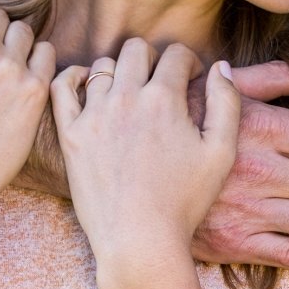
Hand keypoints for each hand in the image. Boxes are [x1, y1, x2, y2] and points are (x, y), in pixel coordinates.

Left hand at [52, 39, 239, 259]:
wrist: (139, 239)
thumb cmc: (185, 200)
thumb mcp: (222, 152)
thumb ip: (226, 103)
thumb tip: (221, 67)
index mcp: (165, 99)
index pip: (175, 53)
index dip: (188, 61)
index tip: (191, 78)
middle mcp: (126, 98)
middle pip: (136, 49)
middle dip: (153, 58)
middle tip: (160, 82)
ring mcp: (94, 114)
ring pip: (102, 65)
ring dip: (119, 71)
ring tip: (129, 92)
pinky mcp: (70, 134)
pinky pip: (62, 86)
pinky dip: (74, 77)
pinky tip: (88, 86)